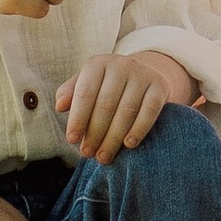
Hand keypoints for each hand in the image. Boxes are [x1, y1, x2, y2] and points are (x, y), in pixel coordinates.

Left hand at [57, 50, 195, 163]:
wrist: (141, 75)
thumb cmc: (105, 86)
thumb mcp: (85, 84)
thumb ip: (70, 94)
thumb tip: (60, 106)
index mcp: (97, 64)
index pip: (85, 93)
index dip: (77, 118)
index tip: (72, 140)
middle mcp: (121, 65)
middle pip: (106, 104)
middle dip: (95, 133)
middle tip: (88, 154)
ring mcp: (143, 75)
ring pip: (127, 110)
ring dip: (113, 137)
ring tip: (104, 156)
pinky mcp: (160, 86)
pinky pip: (149, 111)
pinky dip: (139, 129)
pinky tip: (128, 145)